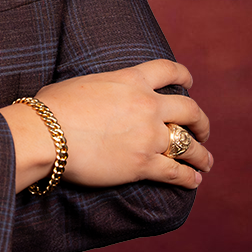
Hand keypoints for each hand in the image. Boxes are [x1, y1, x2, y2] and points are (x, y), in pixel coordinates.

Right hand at [37, 59, 211, 189]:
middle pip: (190, 110)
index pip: (168, 70)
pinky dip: (189, 178)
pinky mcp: (143, 164)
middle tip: (202, 130)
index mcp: (131, 79)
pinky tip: (194, 181)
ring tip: (205, 162)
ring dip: (201, 154)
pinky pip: (177, 172)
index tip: (190, 81)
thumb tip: (96, 95)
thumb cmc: (52, 107)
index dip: (184, 75)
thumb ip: (102, 88)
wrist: (47, 132)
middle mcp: (146, 104)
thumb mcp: (82, 82)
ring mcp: (148, 135)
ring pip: (189, 145)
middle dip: (201, 122)